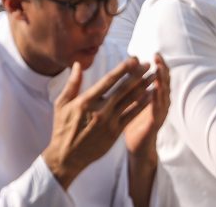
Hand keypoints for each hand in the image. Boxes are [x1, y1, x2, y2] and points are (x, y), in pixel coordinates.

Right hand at [42, 58, 154, 189]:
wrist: (66, 157)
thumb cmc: (63, 128)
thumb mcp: (62, 104)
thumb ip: (72, 83)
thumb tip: (77, 64)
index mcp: (86, 101)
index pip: (108, 80)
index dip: (123, 68)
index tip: (134, 59)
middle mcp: (100, 110)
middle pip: (124, 88)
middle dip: (138, 75)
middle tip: (149, 64)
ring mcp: (109, 121)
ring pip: (131, 100)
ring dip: (144, 87)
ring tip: (153, 77)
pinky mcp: (115, 132)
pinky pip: (132, 115)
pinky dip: (142, 104)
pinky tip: (151, 95)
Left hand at [124, 54, 169, 160]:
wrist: (137, 146)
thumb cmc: (133, 121)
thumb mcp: (131, 100)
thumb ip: (132, 85)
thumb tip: (128, 66)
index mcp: (156, 95)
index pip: (160, 76)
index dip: (159, 65)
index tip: (155, 53)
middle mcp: (162, 101)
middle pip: (165, 82)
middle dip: (162, 69)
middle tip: (157, 58)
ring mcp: (161, 112)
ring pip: (164, 93)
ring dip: (162, 82)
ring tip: (159, 70)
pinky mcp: (156, 123)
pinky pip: (158, 109)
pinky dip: (157, 99)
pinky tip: (155, 91)